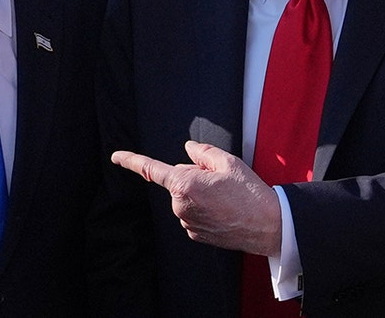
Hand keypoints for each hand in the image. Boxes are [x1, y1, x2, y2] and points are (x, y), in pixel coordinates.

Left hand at [112, 141, 282, 256]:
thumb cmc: (249, 192)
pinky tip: (224, 211)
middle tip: (221, 181)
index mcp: (184, 184)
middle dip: (193, 176)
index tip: (115, 157)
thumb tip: (187, 149)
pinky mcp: (195, 234)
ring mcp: (187, 222)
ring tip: (227, 197)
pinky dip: (204, 209)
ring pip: (186, 198)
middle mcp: (180, 205)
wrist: (269, 226)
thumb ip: (202, 152)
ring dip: (200, 194)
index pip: (151, 170)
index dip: (131, 161)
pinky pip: (192, 214)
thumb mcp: (228, 162)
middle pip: (178, 181)